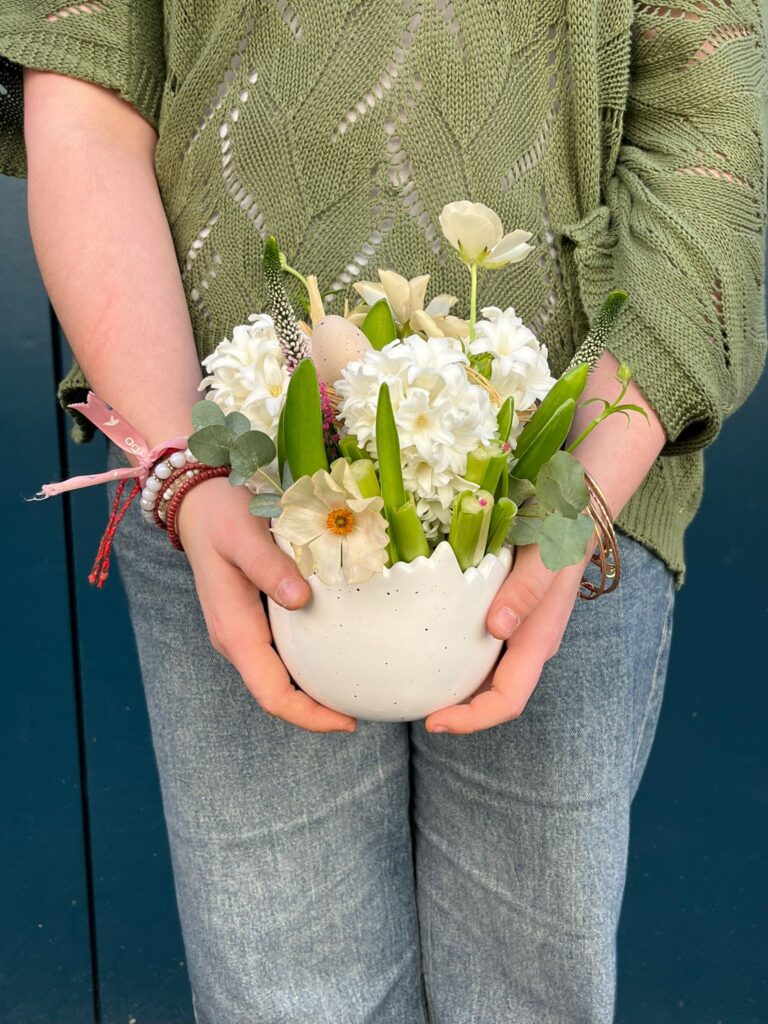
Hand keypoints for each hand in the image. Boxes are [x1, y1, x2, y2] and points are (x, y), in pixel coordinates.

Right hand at [177, 478, 356, 733]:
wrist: (198, 501)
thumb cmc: (220, 515)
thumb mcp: (243, 534)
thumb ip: (269, 567)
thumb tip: (300, 600)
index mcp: (235, 630)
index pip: (271, 694)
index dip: (308, 716)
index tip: (348, 722)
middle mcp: (239, 639)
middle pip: (279, 694)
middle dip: (320, 709)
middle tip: (368, 708)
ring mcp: (246, 631)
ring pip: (282, 676)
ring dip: (316, 689)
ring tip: (360, 687)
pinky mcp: (254, 618)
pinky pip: (284, 653)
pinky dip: (311, 663)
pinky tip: (340, 653)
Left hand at [424, 544, 587, 734]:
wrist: (573, 510)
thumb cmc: (560, 531)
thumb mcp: (546, 556)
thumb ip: (526, 590)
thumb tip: (497, 627)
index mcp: (538, 640)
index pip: (508, 700)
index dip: (473, 719)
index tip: (434, 722)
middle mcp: (528, 645)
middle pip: (492, 697)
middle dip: (456, 712)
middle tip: (410, 707)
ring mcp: (518, 633)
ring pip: (485, 677)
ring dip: (454, 690)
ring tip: (412, 686)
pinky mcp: (506, 617)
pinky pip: (479, 651)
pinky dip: (454, 660)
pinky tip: (427, 649)